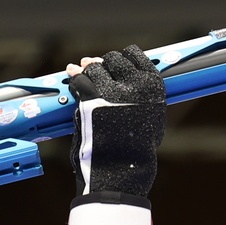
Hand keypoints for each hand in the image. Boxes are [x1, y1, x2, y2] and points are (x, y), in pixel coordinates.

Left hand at [65, 44, 164, 197]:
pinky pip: (79, 80)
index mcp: (152, 85)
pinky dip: (75, 79)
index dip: (122, 57)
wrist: (121, 168)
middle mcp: (134, 84)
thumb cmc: (135, 149)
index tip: (115, 62)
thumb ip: (141, 95)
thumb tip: (128, 77)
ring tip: (81, 70)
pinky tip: (73, 78)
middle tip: (95, 66)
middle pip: (113, 59)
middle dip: (103, 63)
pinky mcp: (90, 98)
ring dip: (87, 70)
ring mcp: (112, 90)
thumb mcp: (151, 118)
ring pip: (94, 67)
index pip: (135, 56)